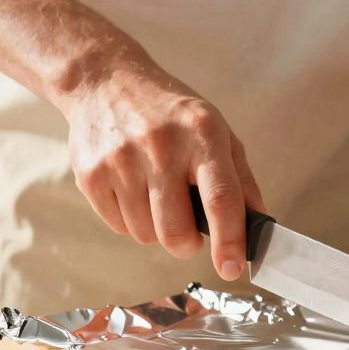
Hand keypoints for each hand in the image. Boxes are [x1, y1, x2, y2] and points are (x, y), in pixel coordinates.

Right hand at [59, 58, 264, 280]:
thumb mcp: (216, 129)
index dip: (229, 240)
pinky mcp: (90, 174)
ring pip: (146, 235)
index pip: (220, 198)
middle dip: (186, 244)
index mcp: (201, 134)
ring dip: (156, 229)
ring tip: (156, 195)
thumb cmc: (170, 112)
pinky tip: (132, 187)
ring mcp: (120, 160)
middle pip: (175, 231)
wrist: (105, 81)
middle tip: (189, 233)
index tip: (232, 268)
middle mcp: (160, 146)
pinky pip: (119, 226)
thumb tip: (258, 225)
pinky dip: (131, 220)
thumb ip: (240, 179)